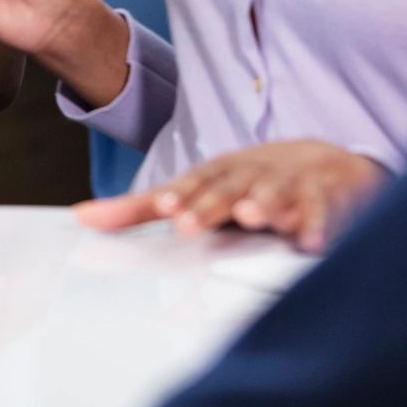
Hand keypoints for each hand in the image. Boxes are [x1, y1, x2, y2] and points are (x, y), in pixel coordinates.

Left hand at [74, 140, 387, 253]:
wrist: (323, 163)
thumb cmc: (245, 184)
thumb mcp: (195, 191)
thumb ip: (138, 208)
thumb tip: (80, 217)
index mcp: (215, 176)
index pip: (193, 185)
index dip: (181, 196)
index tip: (167, 209)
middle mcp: (249, 177)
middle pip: (229, 190)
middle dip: (211, 205)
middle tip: (191, 223)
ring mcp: (288, 186)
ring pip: (276, 194)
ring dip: (265, 204)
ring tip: (254, 215)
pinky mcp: (325, 200)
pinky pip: (322, 212)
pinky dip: (318, 225)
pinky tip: (312, 242)